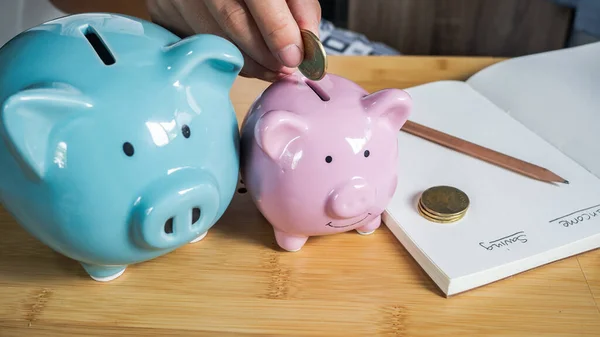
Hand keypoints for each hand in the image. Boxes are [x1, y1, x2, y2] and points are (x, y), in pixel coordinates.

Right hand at [146, 0, 321, 81]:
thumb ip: (298, 3)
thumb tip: (308, 41)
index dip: (277, 30)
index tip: (295, 56)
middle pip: (231, 21)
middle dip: (264, 53)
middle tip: (285, 68)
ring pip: (212, 39)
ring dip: (246, 61)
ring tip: (269, 66)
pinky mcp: (162, 11)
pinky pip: (195, 45)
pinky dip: (222, 57)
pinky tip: (240, 55)